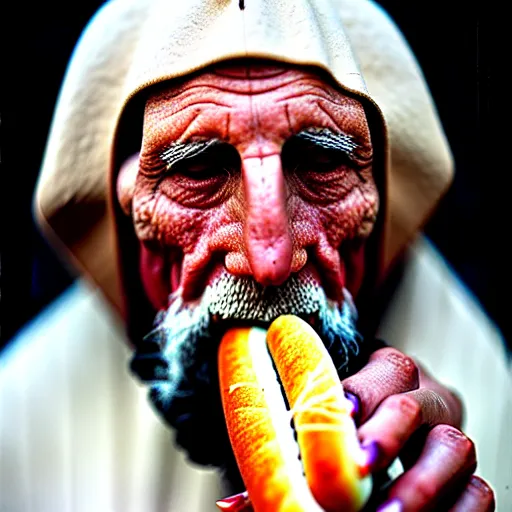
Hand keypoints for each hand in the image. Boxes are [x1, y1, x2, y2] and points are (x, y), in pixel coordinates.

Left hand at [216, 346, 495, 511]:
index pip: (387, 367)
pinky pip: (480, 491)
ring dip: (422, 483)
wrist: (395, 428)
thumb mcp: (327, 421)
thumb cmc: (350, 422)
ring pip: (456, 448)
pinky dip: (458, 510)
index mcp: (390, 372)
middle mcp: (428, 397)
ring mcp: (452, 435)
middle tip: (358, 467)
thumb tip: (232, 507)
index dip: (364, 390)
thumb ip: (289, 455)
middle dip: (387, 435)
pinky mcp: (471, 475)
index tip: (338, 414)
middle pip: (417, 405)